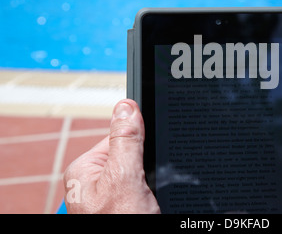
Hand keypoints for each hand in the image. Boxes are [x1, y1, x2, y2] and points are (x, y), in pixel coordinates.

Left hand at [63, 99, 159, 213]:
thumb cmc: (120, 223)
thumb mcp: (125, 177)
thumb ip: (126, 140)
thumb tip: (125, 105)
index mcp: (83, 169)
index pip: (118, 138)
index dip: (139, 145)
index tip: (148, 159)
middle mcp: (91, 182)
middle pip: (131, 157)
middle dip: (145, 169)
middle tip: (144, 189)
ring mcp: (106, 197)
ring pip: (140, 176)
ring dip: (149, 184)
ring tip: (144, 201)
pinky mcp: (121, 206)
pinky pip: (141, 190)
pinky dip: (150, 194)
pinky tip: (147, 205)